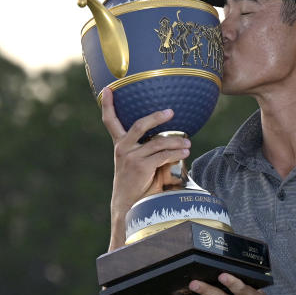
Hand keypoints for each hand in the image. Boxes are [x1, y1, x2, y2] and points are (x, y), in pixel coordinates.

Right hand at [100, 87, 190, 245]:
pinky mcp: (141, 166)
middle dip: (157, 117)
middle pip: (140, 124)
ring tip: (188, 142)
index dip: (107, 104)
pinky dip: (176, 153)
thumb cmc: (136, 185)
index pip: (110, 121)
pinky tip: (185, 153)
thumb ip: (147, 150)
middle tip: (171, 112)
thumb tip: (171, 139)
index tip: (108, 88)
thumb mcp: (137, 164)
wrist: (128, 206)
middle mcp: (122, 148)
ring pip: (158, 142)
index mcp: (120, 145)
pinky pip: (163, 155)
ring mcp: (131, 157)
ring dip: (176, 142)